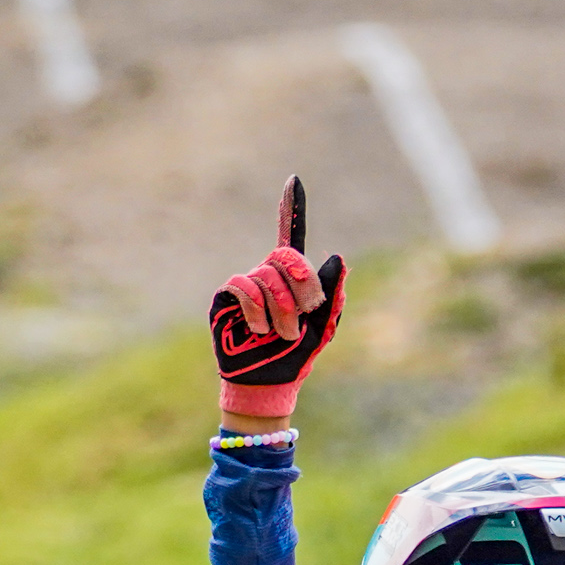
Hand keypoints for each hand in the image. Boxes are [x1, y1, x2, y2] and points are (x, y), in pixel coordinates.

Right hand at [209, 175, 345, 426]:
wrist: (268, 383)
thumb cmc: (295, 357)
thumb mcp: (322, 328)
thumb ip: (332, 295)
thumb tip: (337, 257)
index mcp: (292, 279)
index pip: (291, 237)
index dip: (291, 209)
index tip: (293, 181)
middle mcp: (267, 275)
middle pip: (286, 255)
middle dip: (303, 281)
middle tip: (308, 310)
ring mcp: (246, 283)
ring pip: (267, 274)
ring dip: (282, 307)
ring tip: (282, 333)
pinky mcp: (227, 296)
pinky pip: (244, 285)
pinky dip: (257, 308)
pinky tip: (258, 329)